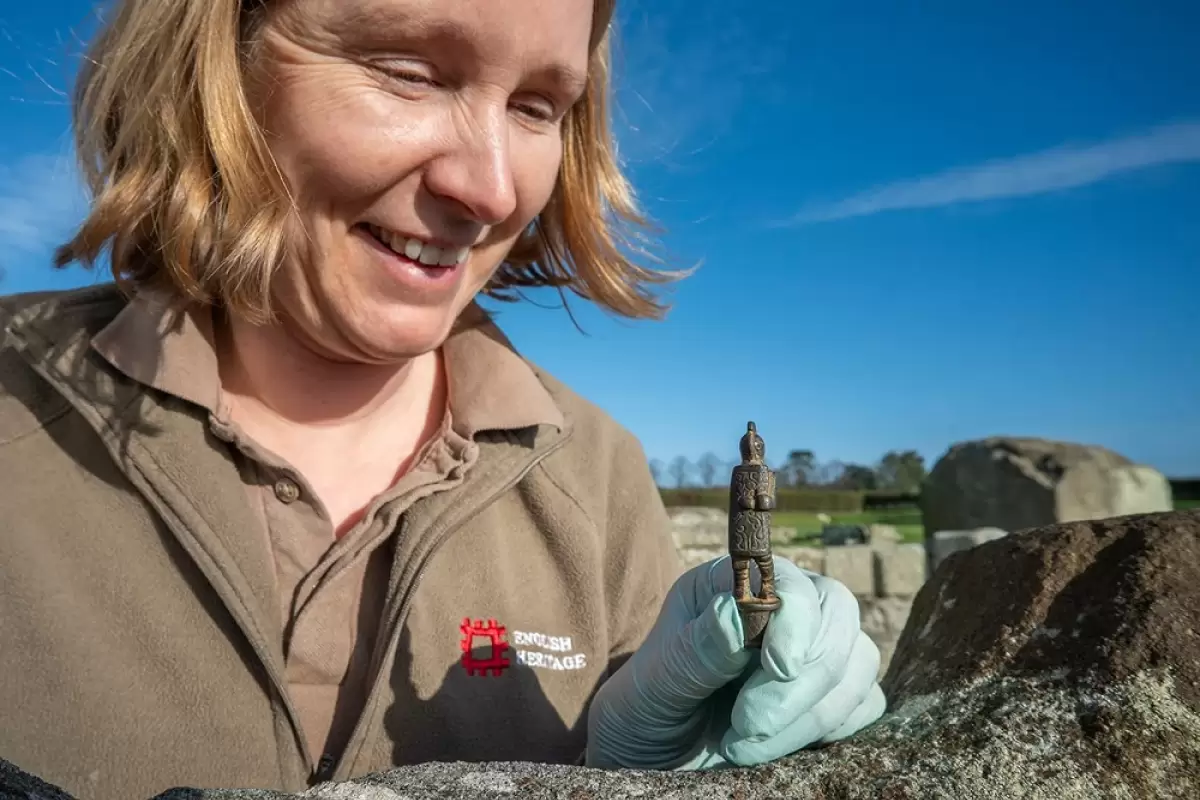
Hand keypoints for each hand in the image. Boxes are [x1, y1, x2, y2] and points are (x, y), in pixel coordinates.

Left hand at [585, 556, 885, 769]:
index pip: (791, 581)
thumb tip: (734, 609)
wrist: (654, 756)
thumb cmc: (648, 706)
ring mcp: (814, 651)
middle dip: (801, 681)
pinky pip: (866, 704)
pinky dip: (830, 731)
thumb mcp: (658, 680)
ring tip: (742, 745)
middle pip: (838, 617)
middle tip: (747, 724)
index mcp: (735, 583)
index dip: (796, 621)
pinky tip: (776, 749)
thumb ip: (698, 648)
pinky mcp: (833, 698)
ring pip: (858, 664)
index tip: (779, 667)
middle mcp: (783, 609)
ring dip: (809, 715)